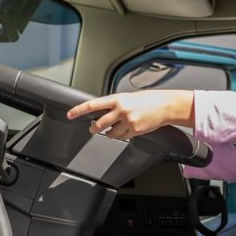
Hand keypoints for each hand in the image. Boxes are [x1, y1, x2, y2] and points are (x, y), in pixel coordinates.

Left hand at [66, 90, 194, 139]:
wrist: (165, 106)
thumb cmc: (148, 100)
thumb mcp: (128, 98)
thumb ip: (114, 105)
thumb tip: (102, 113)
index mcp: (117, 99)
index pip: (93, 105)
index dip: (79, 110)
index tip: (70, 114)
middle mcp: (121, 110)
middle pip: (99, 124)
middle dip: (94, 129)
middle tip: (93, 129)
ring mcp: (128, 121)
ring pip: (111, 133)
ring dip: (111, 133)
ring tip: (117, 127)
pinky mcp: (134, 131)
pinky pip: (122, 137)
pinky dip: (123, 135)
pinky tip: (129, 128)